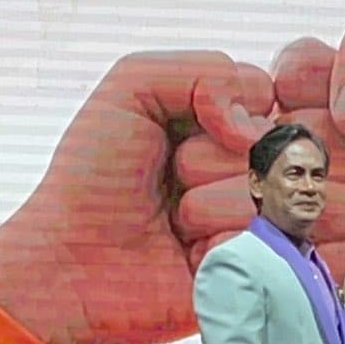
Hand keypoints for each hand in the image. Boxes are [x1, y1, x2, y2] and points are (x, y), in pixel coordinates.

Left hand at [0, 51, 276, 343]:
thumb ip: (201, 71)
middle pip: (272, 144)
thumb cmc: (93, 179)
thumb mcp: (131, 92)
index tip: (184, 132)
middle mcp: (258, 169)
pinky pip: (260, 245)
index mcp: (233, 121)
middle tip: (169, 183)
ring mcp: (264, 222)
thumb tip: (253, 124)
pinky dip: (214, 248)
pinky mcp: (262, 272)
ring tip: (174, 224)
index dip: (223, 112)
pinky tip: (188, 257)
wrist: (72, 263)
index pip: (265, 92)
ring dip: (204, 209)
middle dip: (202, 162)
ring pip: (268, 195)